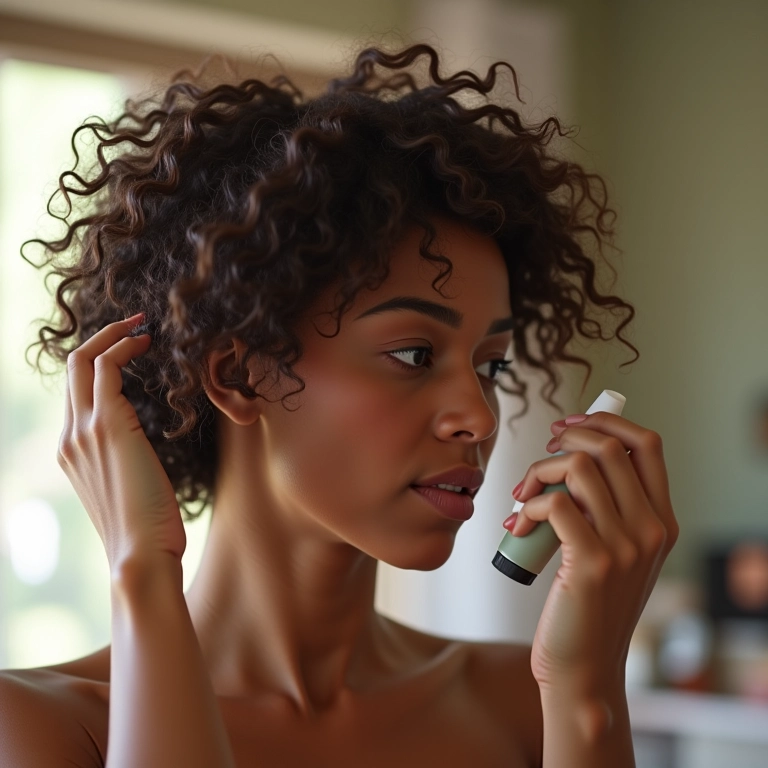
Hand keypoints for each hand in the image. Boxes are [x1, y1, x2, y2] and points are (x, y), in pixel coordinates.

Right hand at [57, 313, 185, 569]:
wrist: (139, 557)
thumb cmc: (144, 530)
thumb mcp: (126, 491)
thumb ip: (122, 465)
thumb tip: (138, 455)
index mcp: (71, 452)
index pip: (75, 393)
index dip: (99, 363)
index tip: (129, 350)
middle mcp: (69, 438)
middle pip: (71, 368)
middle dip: (101, 338)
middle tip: (135, 324)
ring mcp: (84, 432)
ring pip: (84, 361)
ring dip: (114, 336)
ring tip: (143, 327)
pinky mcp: (109, 428)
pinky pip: (107, 369)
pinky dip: (124, 347)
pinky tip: (146, 343)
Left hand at [507, 413, 677, 695]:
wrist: (583, 668)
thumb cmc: (587, 607)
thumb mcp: (613, 553)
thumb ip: (605, 509)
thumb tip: (568, 458)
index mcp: (660, 521)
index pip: (646, 443)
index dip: (605, 421)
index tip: (569, 427)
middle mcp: (651, 529)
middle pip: (609, 446)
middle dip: (564, 440)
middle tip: (540, 460)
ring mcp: (626, 545)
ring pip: (577, 467)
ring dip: (538, 471)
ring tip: (522, 497)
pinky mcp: (593, 562)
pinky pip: (553, 502)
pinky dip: (527, 505)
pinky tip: (518, 526)